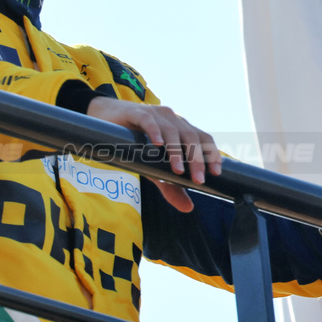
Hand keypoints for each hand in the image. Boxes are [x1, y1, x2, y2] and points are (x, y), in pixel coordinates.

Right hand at [86, 99, 221, 211]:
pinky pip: (149, 121)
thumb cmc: (135, 142)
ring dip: (176, 151)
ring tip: (177, 170)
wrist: (105, 119)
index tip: (216, 173)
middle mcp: (172, 119)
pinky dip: (155, 132)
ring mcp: (156, 114)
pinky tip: (158, 145)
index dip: (211, 154)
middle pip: (191, 137)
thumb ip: (170, 187)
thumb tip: (188, 208)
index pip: (203, 138)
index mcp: (181, 128)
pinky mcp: (137, 113)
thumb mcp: (153, 168)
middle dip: (197, 159)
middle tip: (198, 179)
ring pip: (172, 131)